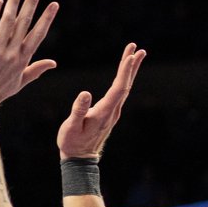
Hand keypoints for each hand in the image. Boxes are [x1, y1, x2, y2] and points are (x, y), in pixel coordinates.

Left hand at [0, 0, 58, 108]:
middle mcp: (12, 53)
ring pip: (8, 22)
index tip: (54, 3)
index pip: (38, 34)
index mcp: (22, 59)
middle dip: (32, 2)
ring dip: (15, 2)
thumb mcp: (19, 82)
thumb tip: (53, 63)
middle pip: (25, 23)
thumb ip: (36, 70)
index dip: (46, 18)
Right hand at [56, 43, 145, 160]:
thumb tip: (85, 93)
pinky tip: (125, 72)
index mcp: (104, 112)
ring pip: (125, 87)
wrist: (79, 158)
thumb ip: (78, 110)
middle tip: (136, 48)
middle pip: (126, 85)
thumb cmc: (72, 142)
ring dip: (130, 70)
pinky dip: (124, 78)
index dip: (125, 72)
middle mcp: (113, 111)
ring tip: (135, 54)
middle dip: (131, 65)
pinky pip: (120, 91)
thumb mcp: (71, 127)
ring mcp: (113, 112)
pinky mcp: (110, 112)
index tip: (130, 56)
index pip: (119, 88)